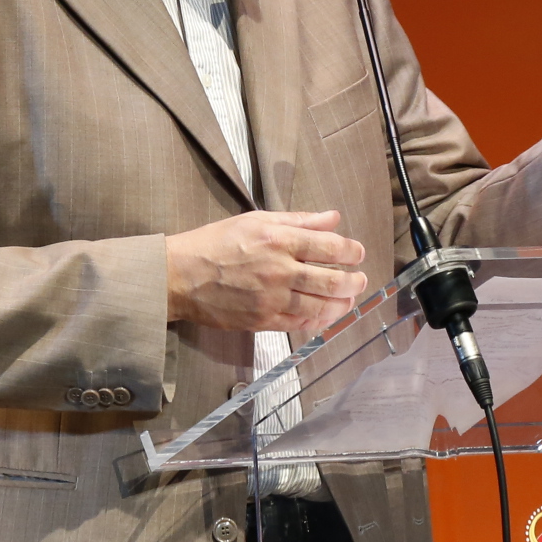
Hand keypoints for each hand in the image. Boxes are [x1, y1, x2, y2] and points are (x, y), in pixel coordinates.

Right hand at [166, 209, 368, 334]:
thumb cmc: (215, 242)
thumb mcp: (256, 220)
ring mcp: (272, 298)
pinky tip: (325, 316)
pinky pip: (299, 324)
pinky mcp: (262, 321)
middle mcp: (279, 270)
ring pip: (319, 306)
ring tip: (348, 299)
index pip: (329, 246)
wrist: (180, 276)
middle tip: (360, 280)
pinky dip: (317, 321)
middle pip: (331, 280)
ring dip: (340, 304)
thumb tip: (332, 218)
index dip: (350, 251)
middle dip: (353, 281)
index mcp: (278, 240)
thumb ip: (298, 220)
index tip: (357, 253)